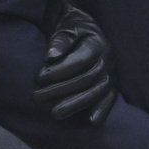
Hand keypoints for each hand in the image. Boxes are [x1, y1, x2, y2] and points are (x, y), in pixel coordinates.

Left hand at [33, 2, 116, 125]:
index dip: (59, 71)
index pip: (80, 60)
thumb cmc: (72, 25)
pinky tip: (92, 123)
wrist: (84, 27)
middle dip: (60, 90)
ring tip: (55, 114)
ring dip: (76, 104)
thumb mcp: (65, 25)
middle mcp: (108, 58)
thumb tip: (52, 56)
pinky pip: (110, 99)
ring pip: (97, 91)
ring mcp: (111, 72)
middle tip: (37, 97)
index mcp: (97, 42)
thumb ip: (60, 40)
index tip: (38, 78)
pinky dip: (102, 111)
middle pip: (86, 78)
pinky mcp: (111, 84)